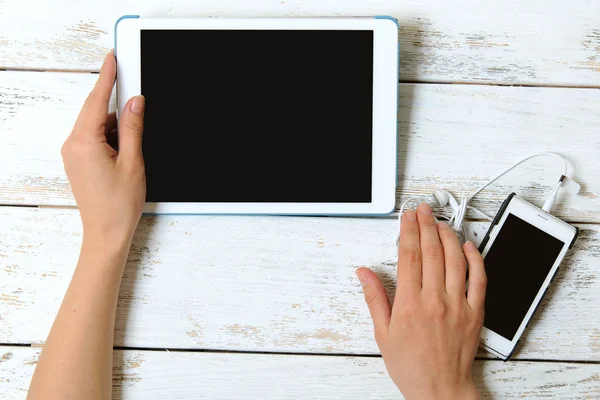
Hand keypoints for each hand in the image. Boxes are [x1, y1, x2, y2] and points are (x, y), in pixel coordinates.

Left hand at [61, 50, 145, 245]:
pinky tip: (126, 148)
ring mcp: (74, 154)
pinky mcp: (79, 161)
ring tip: (134, 147)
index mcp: (84, 143)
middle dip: (117, 102)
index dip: (107, 77)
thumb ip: (134, 128)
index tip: (112, 59)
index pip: (97, 101)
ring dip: (117, 126)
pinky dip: (112, 136)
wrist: (106, 232)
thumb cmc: (119, 204)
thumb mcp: (133, 161)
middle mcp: (73, 145)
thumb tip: (136, 103)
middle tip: (135, 93)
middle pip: (96, 111)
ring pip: (97, 125)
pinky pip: (94, 137)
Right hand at [356, 203, 485, 399]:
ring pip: (455, 260)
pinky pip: (480, 279)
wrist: (440, 391)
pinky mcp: (475, 312)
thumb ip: (375, 299)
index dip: (408, 232)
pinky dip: (476, 259)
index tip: (406, 218)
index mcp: (410, 304)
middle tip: (423, 210)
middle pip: (432, 251)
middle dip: (426, 225)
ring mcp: (458, 305)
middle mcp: (435, 300)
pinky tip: (469, 246)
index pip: (409, 256)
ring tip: (441, 222)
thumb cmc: (412, 366)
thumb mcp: (383, 334)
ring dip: (448, 236)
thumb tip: (364, 273)